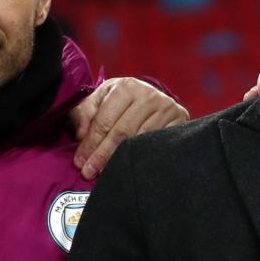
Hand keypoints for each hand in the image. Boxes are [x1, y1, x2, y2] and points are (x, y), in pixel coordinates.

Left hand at [70, 77, 187, 179]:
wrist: (150, 97)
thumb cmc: (120, 100)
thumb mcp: (100, 99)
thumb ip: (84, 113)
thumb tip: (80, 135)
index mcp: (126, 86)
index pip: (105, 121)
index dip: (90, 143)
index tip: (79, 162)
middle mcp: (148, 95)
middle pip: (122, 133)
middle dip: (102, 155)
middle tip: (89, 172)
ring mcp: (166, 108)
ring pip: (139, 141)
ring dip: (120, 159)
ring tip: (105, 173)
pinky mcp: (179, 120)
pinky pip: (158, 144)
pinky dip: (143, 158)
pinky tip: (131, 167)